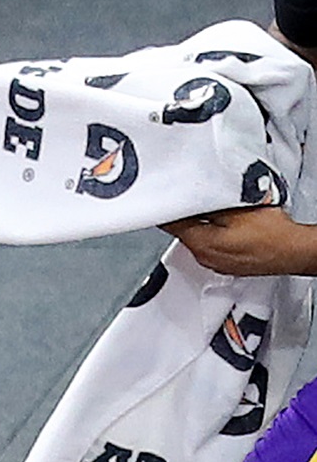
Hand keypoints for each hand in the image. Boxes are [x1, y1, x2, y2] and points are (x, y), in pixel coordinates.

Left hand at [160, 206, 316, 276]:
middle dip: (188, 214)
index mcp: (200, 244)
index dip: (167, 207)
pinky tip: (230, 226)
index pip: (169, 224)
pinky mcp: (228, 264)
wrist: (295, 251)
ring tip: (219, 212)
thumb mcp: (235, 208)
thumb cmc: (272, 234)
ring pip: (198, 238)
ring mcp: (216, 263)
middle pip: (183, 231)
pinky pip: (213, 246)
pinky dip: (216, 234)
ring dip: (203, 224)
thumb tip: (192, 198)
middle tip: (198, 200)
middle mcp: (204, 257)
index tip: (166, 197)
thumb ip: (207, 203)